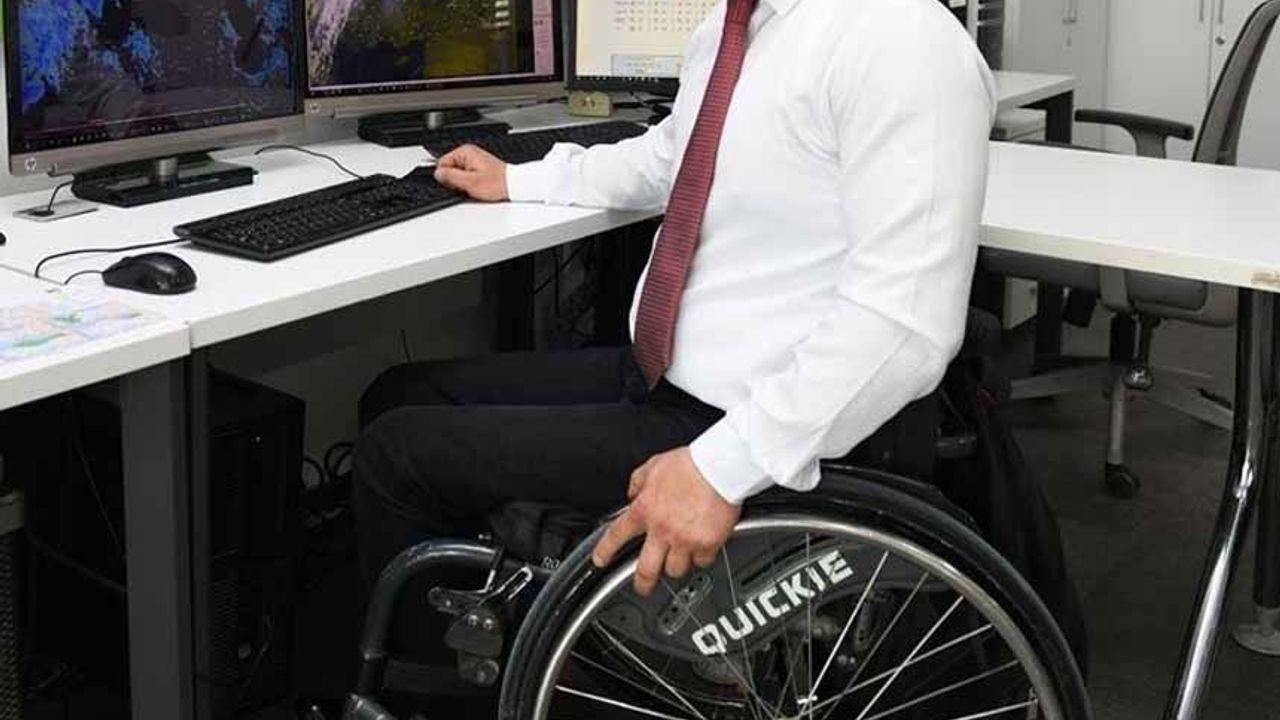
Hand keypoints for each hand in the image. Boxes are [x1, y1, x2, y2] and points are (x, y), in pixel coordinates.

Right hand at [433, 145, 508, 201]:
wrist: (513, 185)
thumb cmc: (496, 183)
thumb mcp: (470, 182)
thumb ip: (451, 176)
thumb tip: (437, 173)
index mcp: (465, 152)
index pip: (442, 163)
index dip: (446, 177)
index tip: (456, 184)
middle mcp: (469, 153)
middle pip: (449, 168)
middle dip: (455, 180)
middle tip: (469, 185)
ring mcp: (473, 159)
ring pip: (457, 173)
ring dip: (463, 182)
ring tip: (476, 185)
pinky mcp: (478, 166)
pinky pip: (465, 175)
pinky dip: (469, 181)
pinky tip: (478, 185)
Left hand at [593, 447, 740, 595]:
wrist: (720, 467)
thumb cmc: (691, 464)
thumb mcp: (654, 465)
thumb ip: (639, 480)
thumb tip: (633, 491)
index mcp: (646, 509)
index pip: (617, 535)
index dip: (605, 550)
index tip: (600, 559)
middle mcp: (662, 529)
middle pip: (646, 569)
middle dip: (642, 583)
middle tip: (642, 587)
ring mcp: (685, 540)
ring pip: (675, 570)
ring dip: (676, 565)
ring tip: (680, 558)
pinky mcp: (707, 544)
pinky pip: (702, 561)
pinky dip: (702, 558)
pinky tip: (704, 549)